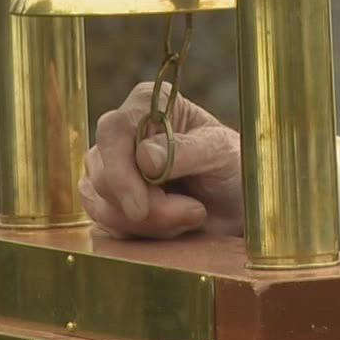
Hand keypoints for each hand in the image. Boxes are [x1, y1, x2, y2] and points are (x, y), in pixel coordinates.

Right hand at [79, 80, 243, 238]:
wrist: (237, 203)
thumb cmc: (231, 166)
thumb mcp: (220, 153)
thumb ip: (186, 150)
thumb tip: (144, 158)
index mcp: (147, 105)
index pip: (113, 131)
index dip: (119, 171)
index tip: (140, 208)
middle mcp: (121, 134)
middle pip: (103, 175)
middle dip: (149, 207)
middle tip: (194, 211)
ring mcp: (110, 168)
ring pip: (102, 205)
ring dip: (151, 223)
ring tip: (191, 213)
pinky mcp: (110, 200)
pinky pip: (109, 225)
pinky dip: (145, 233)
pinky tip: (175, 224)